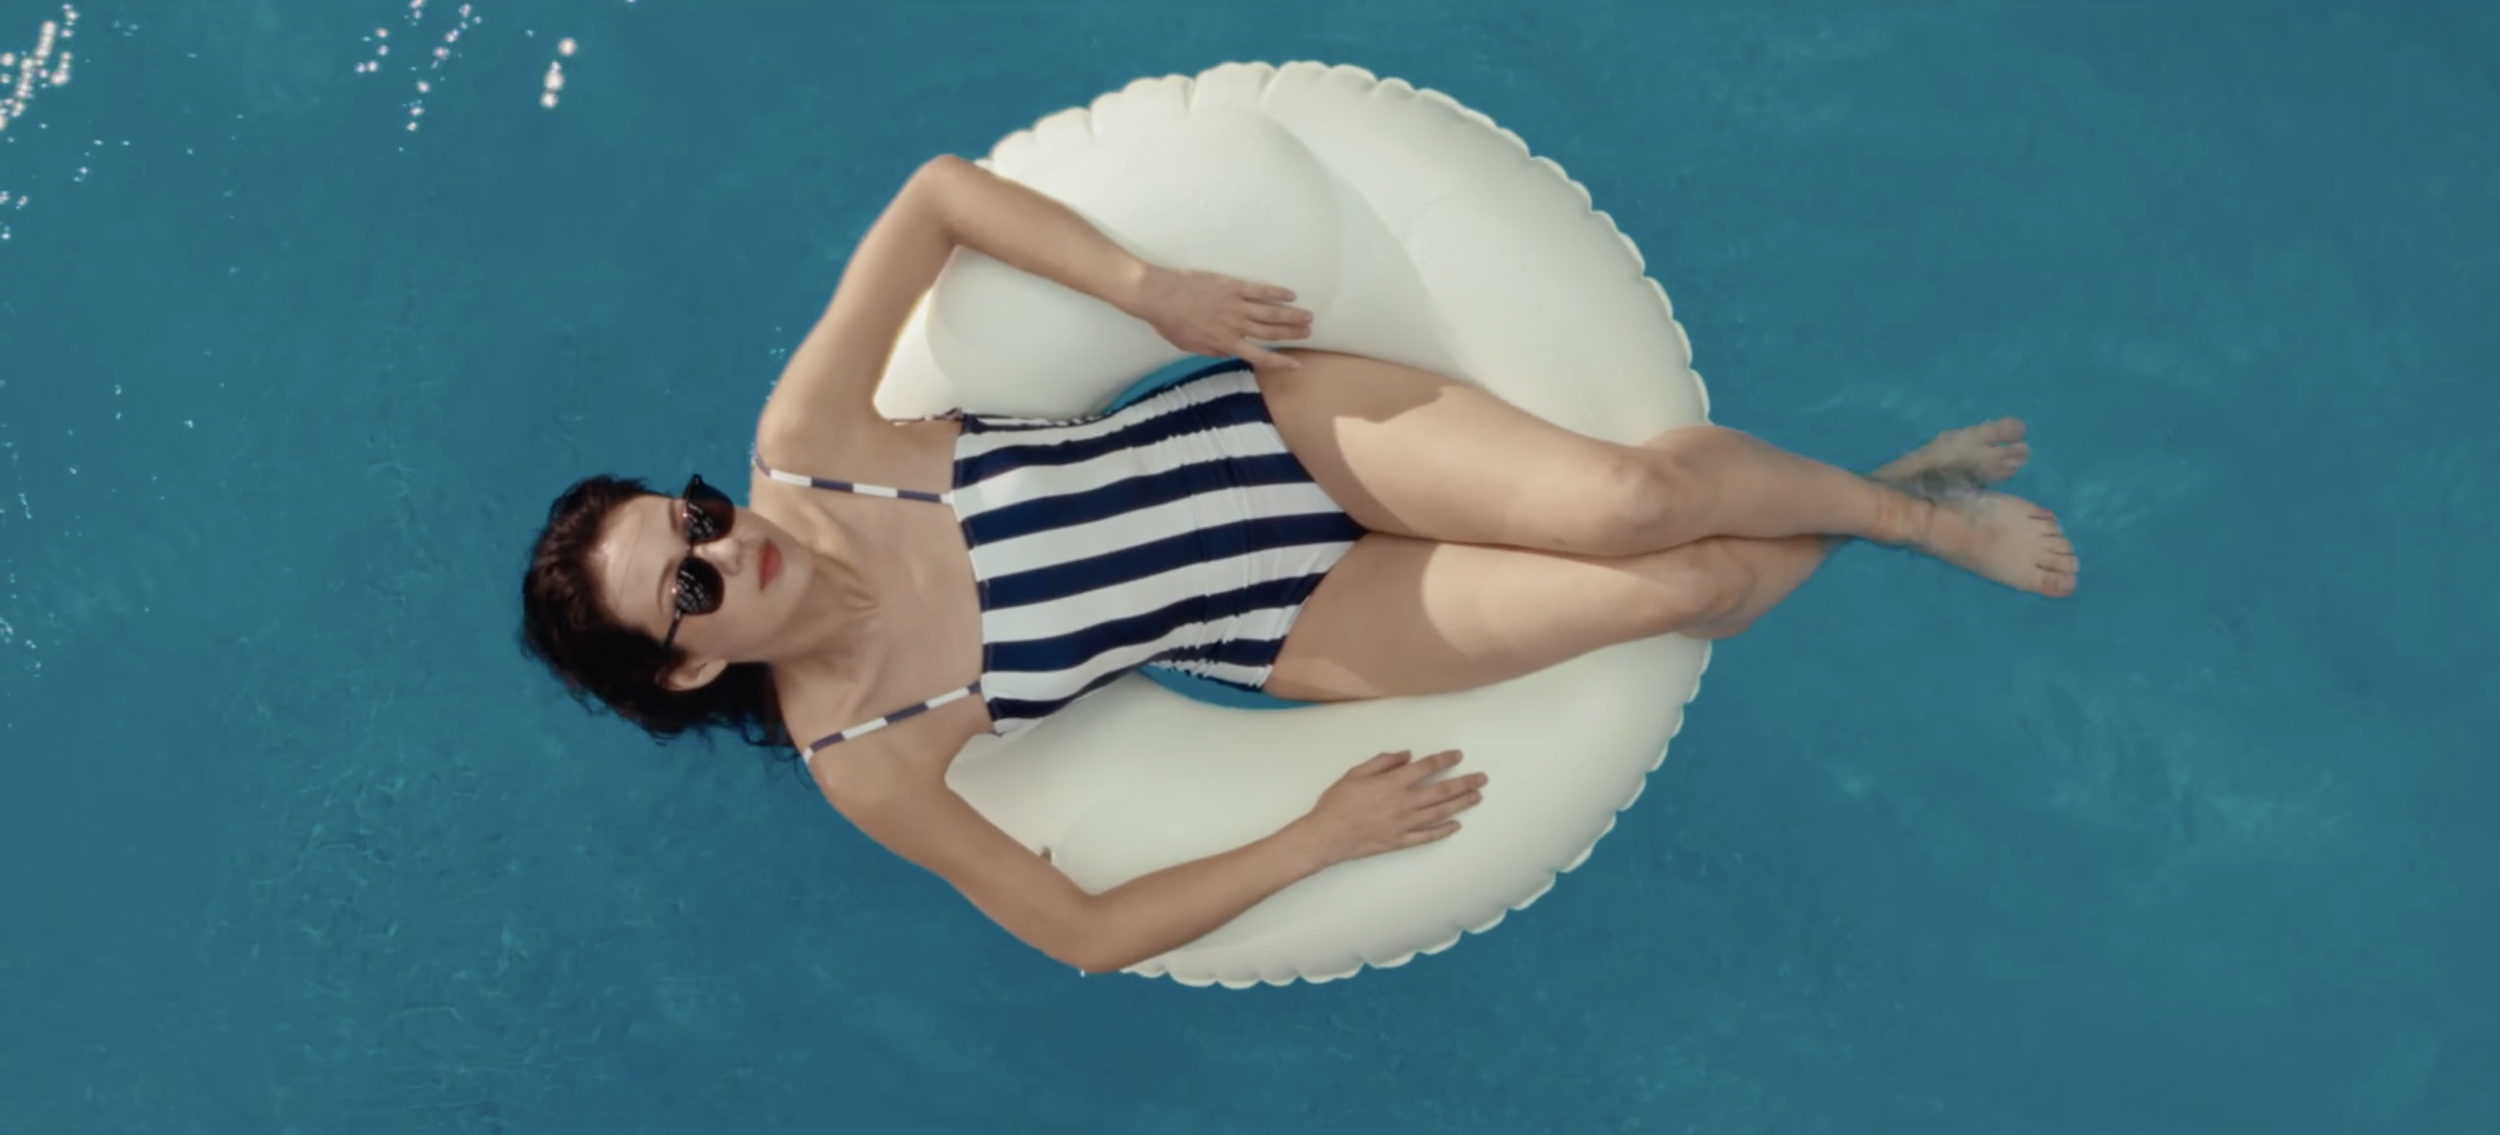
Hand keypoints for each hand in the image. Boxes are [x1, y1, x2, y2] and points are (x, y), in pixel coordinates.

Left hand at [1128, 264, 1314, 368]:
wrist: (1160, 296)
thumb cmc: (1169, 323)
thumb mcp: (1189, 347)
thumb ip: (1212, 351)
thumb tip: (1228, 353)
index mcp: (1225, 343)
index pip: (1259, 356)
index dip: (1280, 362)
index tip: (1296, 364)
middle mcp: (1236, 326)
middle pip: (1271, 333)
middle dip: (1292, 334)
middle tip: (1309, 332)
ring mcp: (1237, 305)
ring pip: (1271, 313)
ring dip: (1292, 315)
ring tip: (1308, 316)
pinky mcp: (1233, 286)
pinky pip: (1260, 290)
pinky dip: (1277, 292)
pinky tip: (1291, 293)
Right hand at [1291, 750, 1484, 867]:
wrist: (1326, 835)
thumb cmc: (1336, 802)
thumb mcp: (1355, 773)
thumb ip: (1382, 762)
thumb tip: (1406, 755)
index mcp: (1392, 783)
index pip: (1426, 768)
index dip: (1444, 760)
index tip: (1458, 756)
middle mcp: (1403, 803)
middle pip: (1441, 790)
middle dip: (1464, 783)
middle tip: (1482, 778)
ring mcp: (1403, 824)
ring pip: (1440, 812)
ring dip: (1461, 804)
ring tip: (1477, 797)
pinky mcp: (1400, 841)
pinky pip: (1427, 836)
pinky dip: (1443, 831)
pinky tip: (1456, 825)